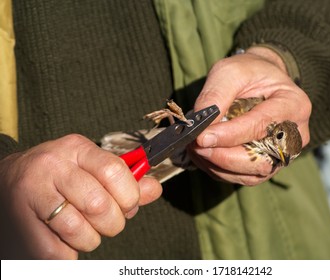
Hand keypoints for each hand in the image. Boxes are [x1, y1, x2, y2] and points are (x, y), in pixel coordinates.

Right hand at [0, 134, 161, 258]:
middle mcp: (54, 165)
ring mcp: (33, 191)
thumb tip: (154, 189)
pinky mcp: (20, 219)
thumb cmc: (60, 175)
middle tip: (107, 222)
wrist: (8, 178)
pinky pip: (56, 250)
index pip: (114, 171)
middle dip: (113, 223)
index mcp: (77, 149)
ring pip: (78, 230)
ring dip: (90, 239)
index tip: (128, 205)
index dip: (129, 196)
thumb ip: (125, 180)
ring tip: (85, 232)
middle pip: (99, 204)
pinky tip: (67, 241)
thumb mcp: (92, 168)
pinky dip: (69, 253)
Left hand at [191, 46, 310, 184]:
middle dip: (222, 156)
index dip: (229, 135)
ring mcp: (282, 155)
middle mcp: (295, 136)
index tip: (201, 137)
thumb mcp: (231, 71)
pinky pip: (243, 178)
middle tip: (195, 145)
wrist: (260, 82)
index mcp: (294, 106)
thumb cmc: (249, 73)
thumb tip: (199, 126)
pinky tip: (204, 155)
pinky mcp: (267, 165)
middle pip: (259, 159)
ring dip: (218, 165)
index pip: (261, 126)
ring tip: (196, 149)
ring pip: (249, 174)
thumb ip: (216, 96)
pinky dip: (219, 170)